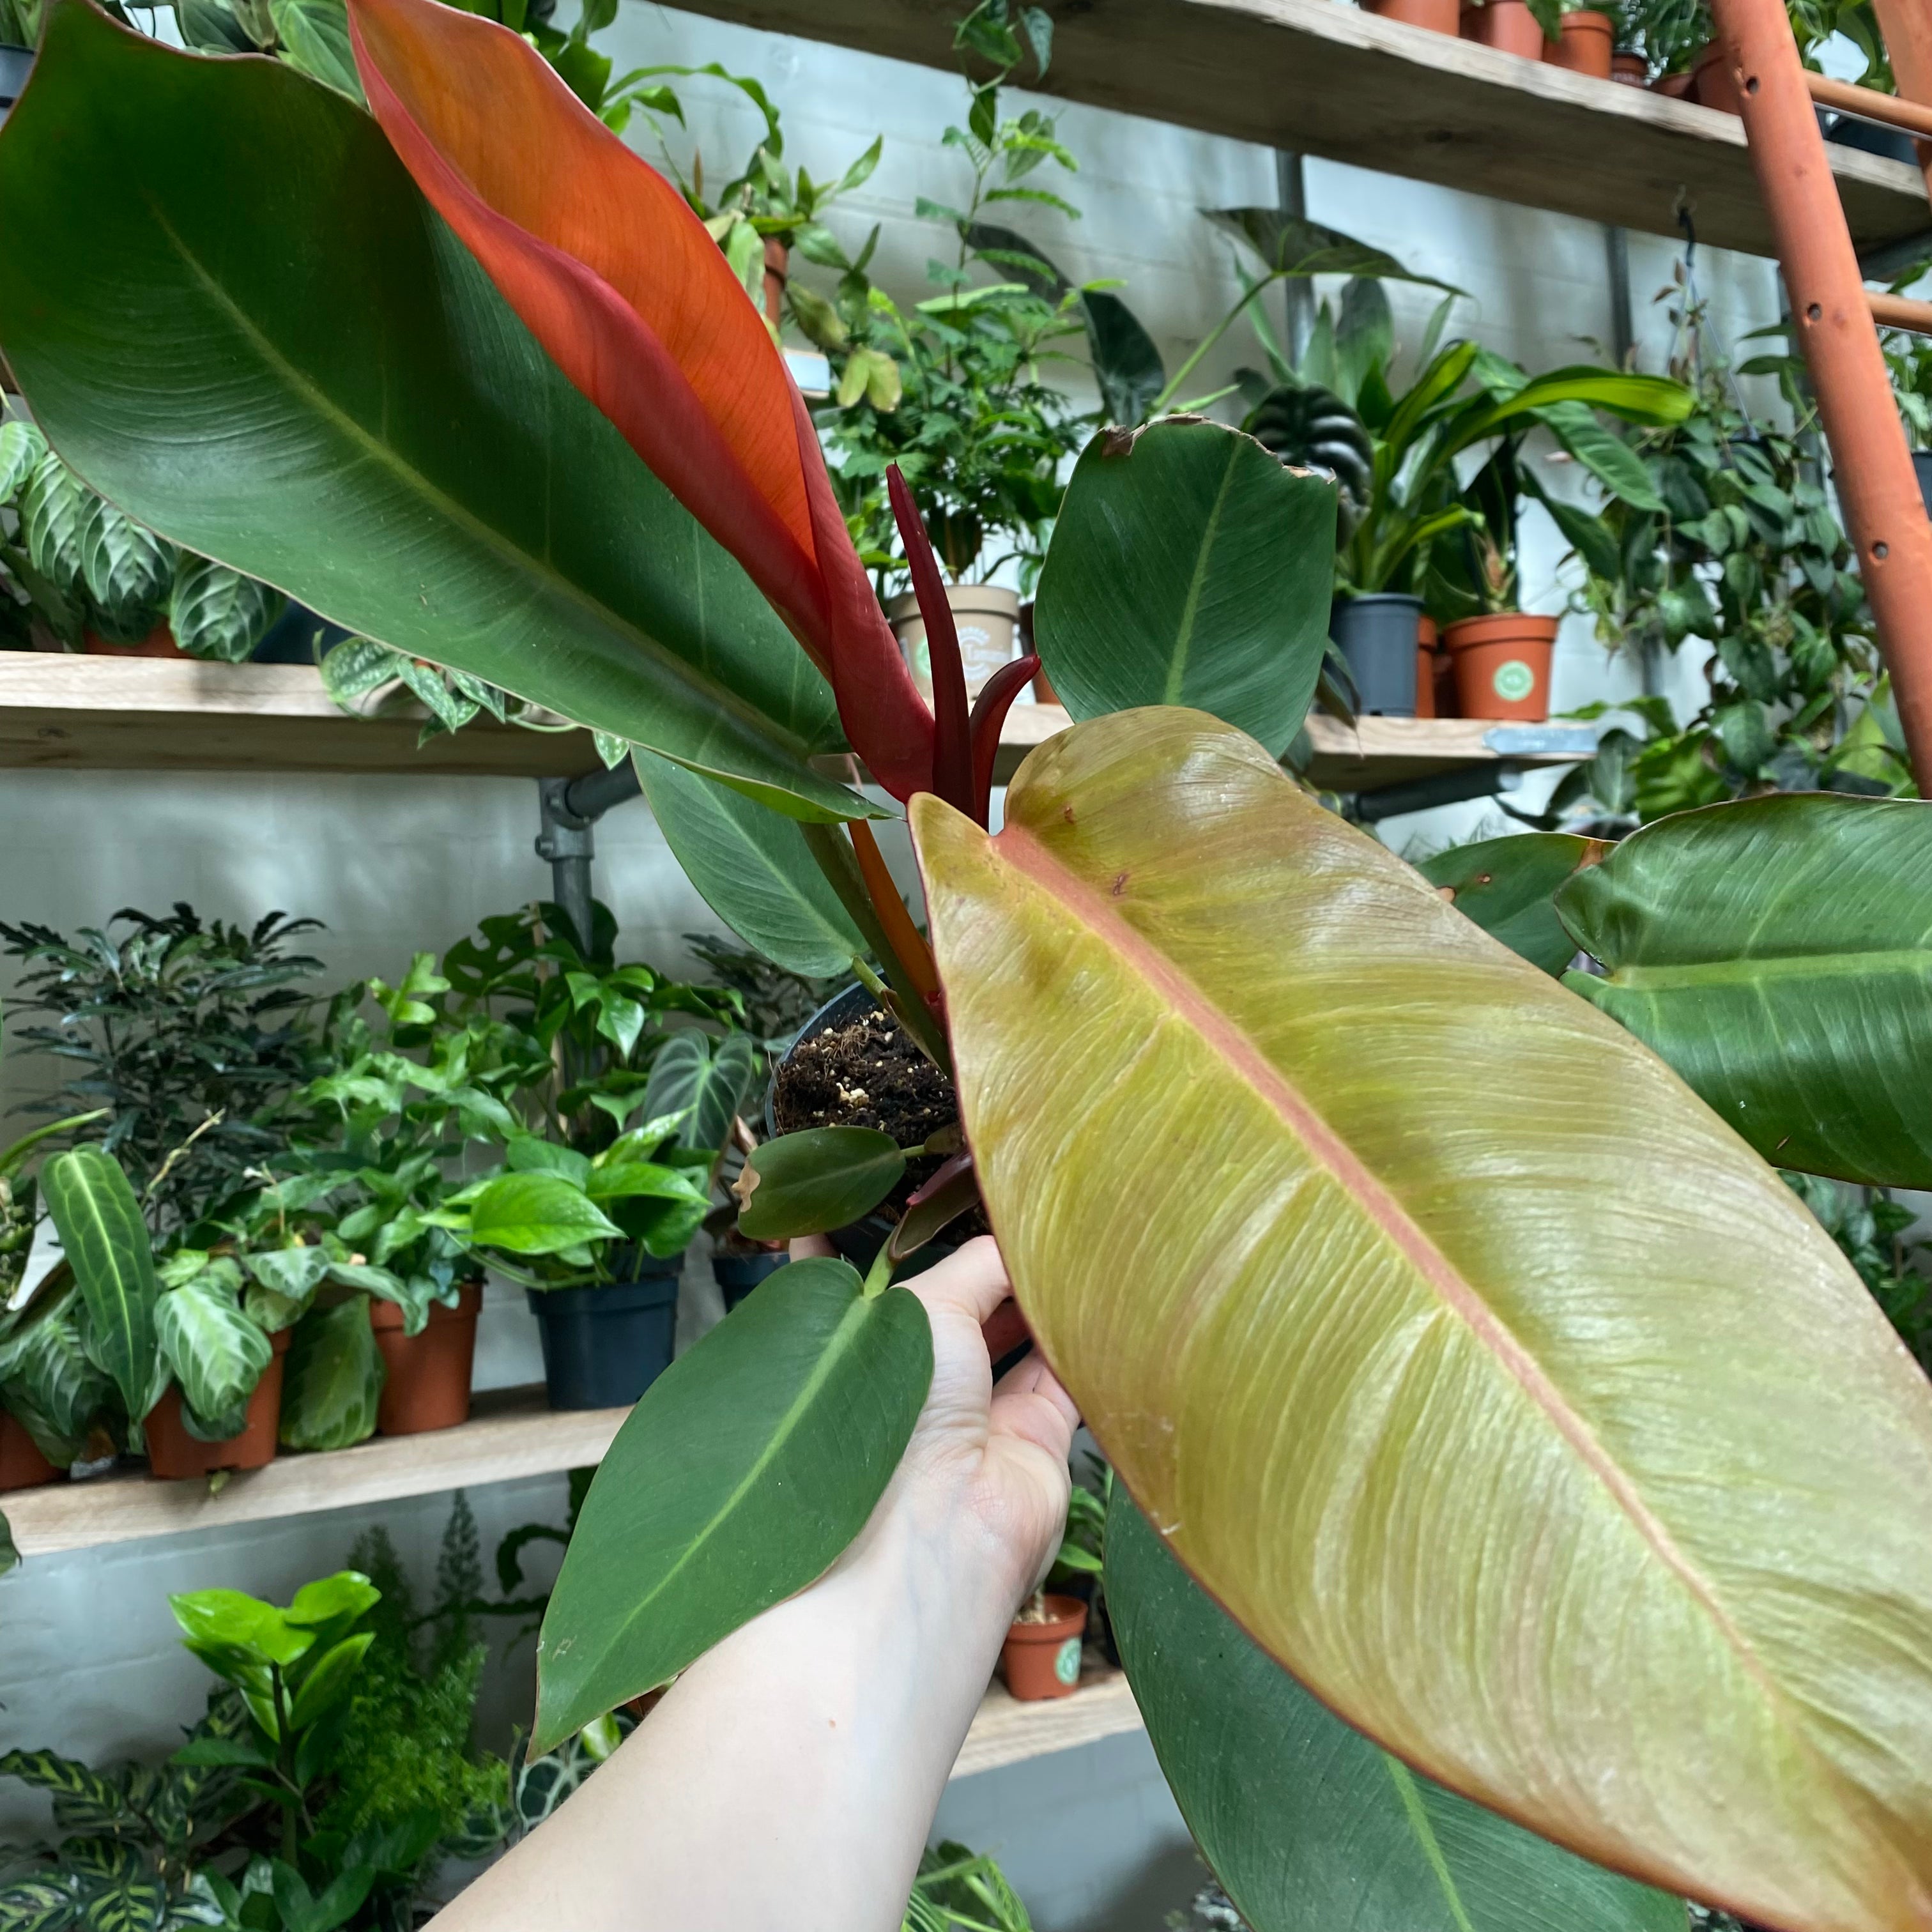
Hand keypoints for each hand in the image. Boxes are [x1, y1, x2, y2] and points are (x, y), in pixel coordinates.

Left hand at [792, 1234, 1079, 1612]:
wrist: (937, 1524)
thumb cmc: (897, 1406)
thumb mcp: (925, 1307)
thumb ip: (978, 1263)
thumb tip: (1021, 1237)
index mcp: (872, 1348)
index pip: (884, 1280)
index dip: (904, 1238)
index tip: (927, 1190)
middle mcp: (925, 1381)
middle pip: (968, 1305)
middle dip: (995, 1265)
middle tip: (1036, 1212)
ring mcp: (983, 1413)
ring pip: (1024, 1336)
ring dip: (1048, 1298)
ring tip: (1079, 1241)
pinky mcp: (1039, 1440)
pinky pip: (1071, 1376)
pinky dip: (1088, 1341)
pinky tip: (1106, 1293)